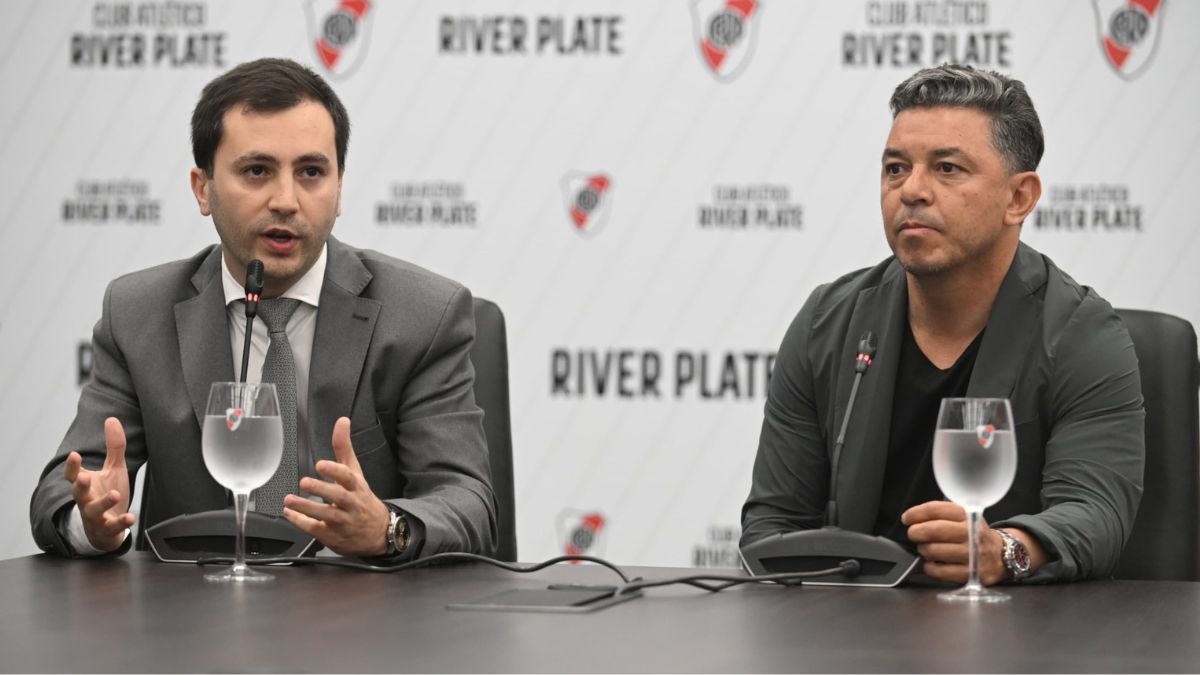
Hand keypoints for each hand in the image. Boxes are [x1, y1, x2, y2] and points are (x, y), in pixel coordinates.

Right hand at [63, 417, 133, 551]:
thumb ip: (114, 446)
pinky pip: (113, 526)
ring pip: (93, 510)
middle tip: (83, 478)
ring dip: (103, 502)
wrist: (107, 528)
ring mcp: (95, 516)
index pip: (72, 475)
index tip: (74, 454)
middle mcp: (86, 500)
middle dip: (80, 485)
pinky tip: (130, 517)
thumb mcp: (113, 468)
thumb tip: (112, 419)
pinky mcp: (107, 528)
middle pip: (78, 493)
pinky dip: (121, 522)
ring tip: (114, 494)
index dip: (72, 466)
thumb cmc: (108, 493)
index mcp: (85, 484)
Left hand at [282, 417, 390, 556]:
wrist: (378, 532)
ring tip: (290, 500)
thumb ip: (344, 447)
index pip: (348, 477)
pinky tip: (290, 514)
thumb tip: (342, 421)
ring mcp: (343, 521)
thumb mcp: (356, 472)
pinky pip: (316, 529)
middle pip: (338, 496)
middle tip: (304, 482)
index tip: (321, 464)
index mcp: (357, 486)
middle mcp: (351, 504)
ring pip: (326, 515)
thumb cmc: (362, 499)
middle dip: (321, 489)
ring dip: (306, 508)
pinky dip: (301, 522)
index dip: (335, 470)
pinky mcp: (333, 535)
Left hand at [901, 501, 1006, 584]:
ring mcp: (972, 554)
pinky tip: (931, 563)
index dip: (916, 513)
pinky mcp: (971, 574)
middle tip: (913, 534)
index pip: (936, 509)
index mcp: (968, 515)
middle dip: (916, 532)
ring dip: (923, 550)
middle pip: (934, 530)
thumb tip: (913, 518)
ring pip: (934, 551)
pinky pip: (939, 571)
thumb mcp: (965, 517)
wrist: (1000, 555)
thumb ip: (942, 514)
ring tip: (925, 548)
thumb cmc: (974, 535)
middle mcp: (972, 533)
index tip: (907, 518)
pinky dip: (929, 567)